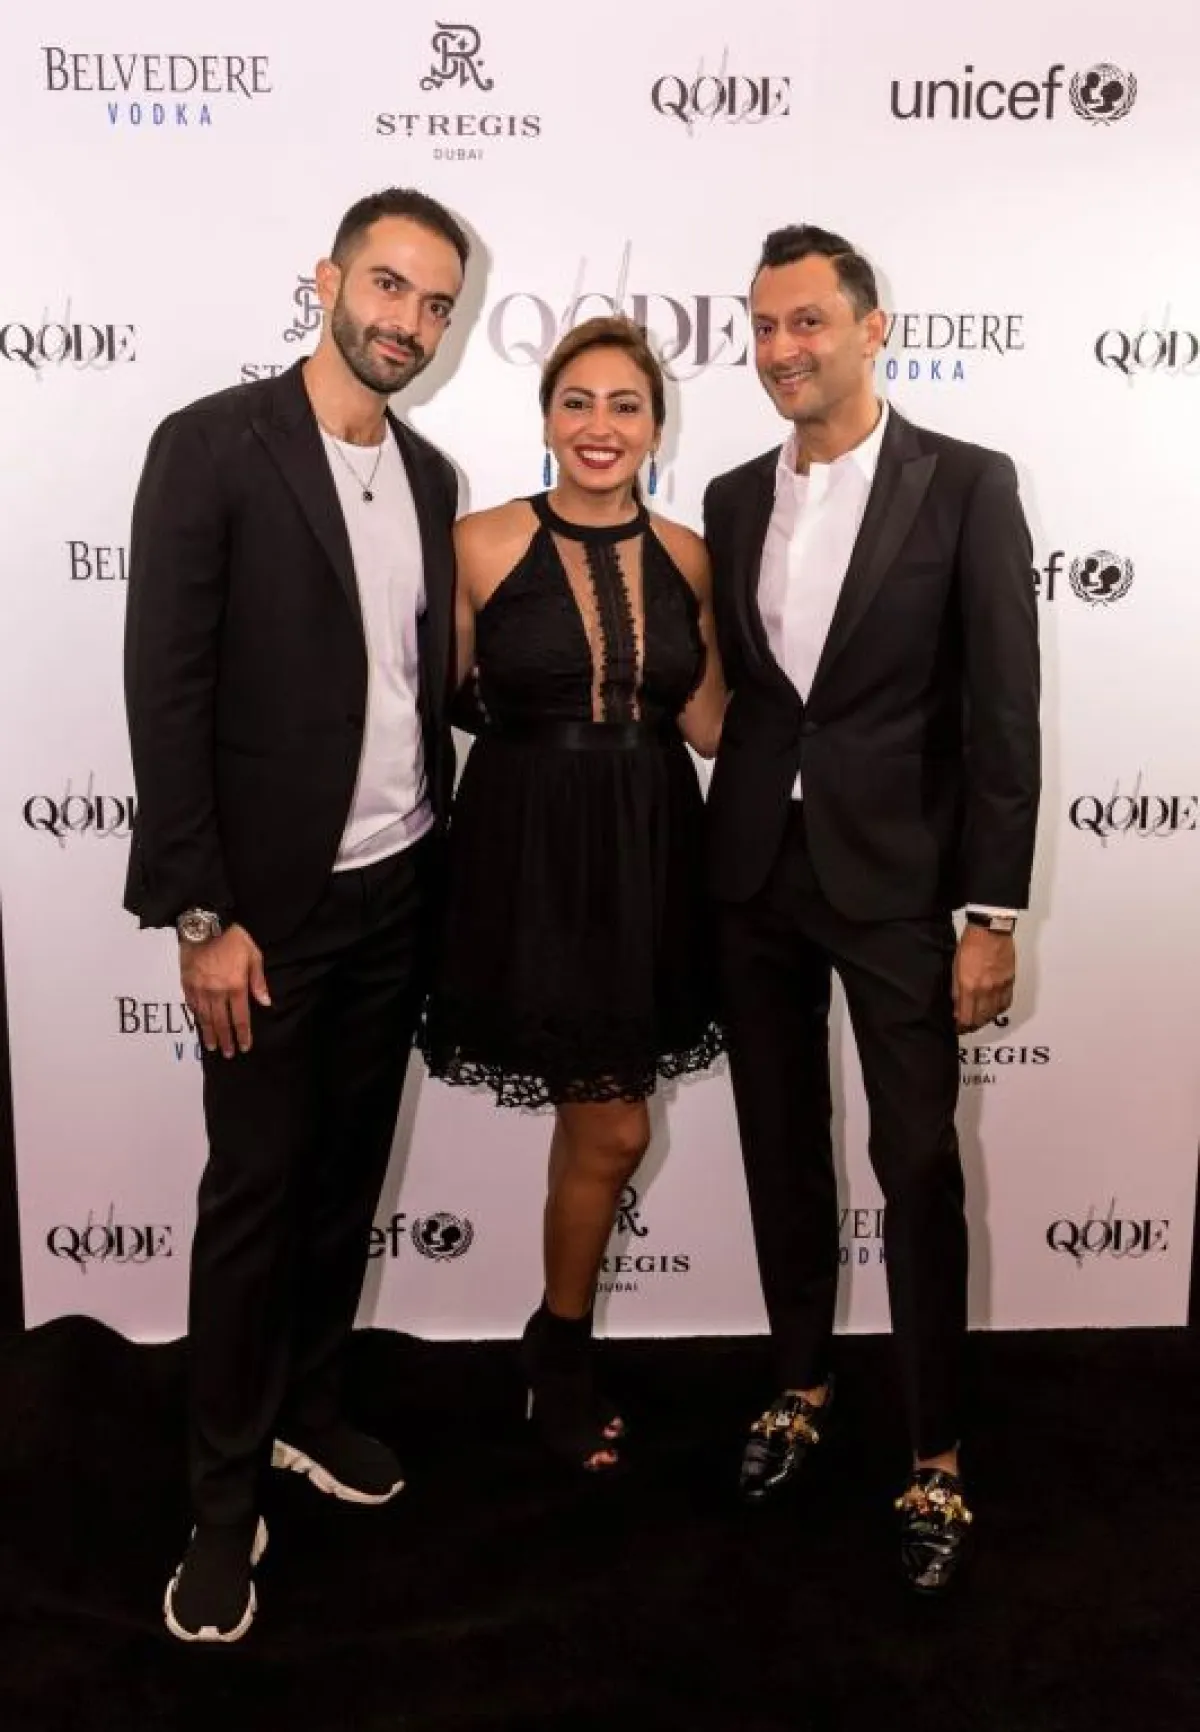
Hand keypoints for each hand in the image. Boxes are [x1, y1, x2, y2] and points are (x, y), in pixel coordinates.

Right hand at [179, 924, 269, 1057]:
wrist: (205, 923)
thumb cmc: (233, 937)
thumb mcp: (253, 955)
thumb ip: (258, 981)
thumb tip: (265, 1002)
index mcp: (236, 986)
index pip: (240, 1017)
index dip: (243, 1034)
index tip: (245, 1047)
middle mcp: (217, 992)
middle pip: (222, 1022)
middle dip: (226, 1040)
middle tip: (229, 1054)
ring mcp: (200, 989)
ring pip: (205, 1017)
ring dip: (210, 1034)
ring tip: (212, 1047)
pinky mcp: (187, 983)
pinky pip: (192, 1005)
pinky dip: (196, 1017)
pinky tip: (199, 1025)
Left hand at [952, 926, 1014, 1033]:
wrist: (990, 930)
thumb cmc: (970, 944)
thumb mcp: (954, 968)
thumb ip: (956, 990)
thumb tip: (956, 1006)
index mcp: (970, 986)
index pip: (966, 1017)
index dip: (961, 1026)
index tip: (957, 1026)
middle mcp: (986, 990)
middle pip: (981, 1019)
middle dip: (972, 1026)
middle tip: (966, 1025)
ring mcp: (999, 987)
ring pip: (994, 1014)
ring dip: (985, 1020)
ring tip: (979, 1019)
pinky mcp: (1009, 982)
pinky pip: (1005, 1003)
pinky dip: (998, 1010)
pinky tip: (993, 1009)